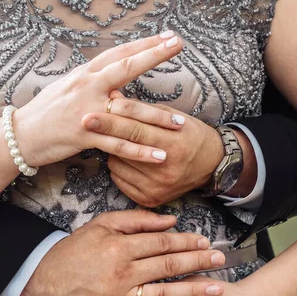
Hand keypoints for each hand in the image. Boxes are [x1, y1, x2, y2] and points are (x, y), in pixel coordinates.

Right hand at [14, 33, 183, 167]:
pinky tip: (160, 155)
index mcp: (84, 74)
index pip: (118, 53)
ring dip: (156, 118)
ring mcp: (86, 111)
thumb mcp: (68, 88)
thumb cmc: (46, 112)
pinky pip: (118, 145)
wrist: (21, 135)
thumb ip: (93, 83)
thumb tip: (115, 79)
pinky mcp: (85, 136)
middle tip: (179, 45)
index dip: (143, 43)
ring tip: (181, 123)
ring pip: (127, 112)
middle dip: (154, 55)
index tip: (167, 35)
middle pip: (125, 67)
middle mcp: (87, 87)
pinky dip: (140, 152)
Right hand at [19, 211, 225, 295]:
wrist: (47, 281)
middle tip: (221, 260)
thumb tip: (170, 220)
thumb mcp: (101, 224)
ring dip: (194, 290)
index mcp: (120, 246)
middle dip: (198, 263)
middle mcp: (122, 272)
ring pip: (165, 293)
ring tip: (216, 287)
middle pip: (169, 266)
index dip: (187, 242)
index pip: (162, 243)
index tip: (204, 242)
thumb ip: (137, 220)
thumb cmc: (76, 251)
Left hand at [82, 91, 255, 205]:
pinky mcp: (149, 199)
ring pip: (117, 165)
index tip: (90, 114)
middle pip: (124, 149)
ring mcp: (156, 188)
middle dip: (105, 133)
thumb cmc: (189, 134)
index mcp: (174, 145)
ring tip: (123, 142)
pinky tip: (126, 160)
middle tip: (86, 120)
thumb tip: (112, 96)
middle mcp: (165, 170)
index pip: (135, 131)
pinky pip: (119, 181)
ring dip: (114, 151)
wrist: (210, 165)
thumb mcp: (171, 116)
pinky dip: (118, 168)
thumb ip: (141, 109)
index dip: (111, 122)